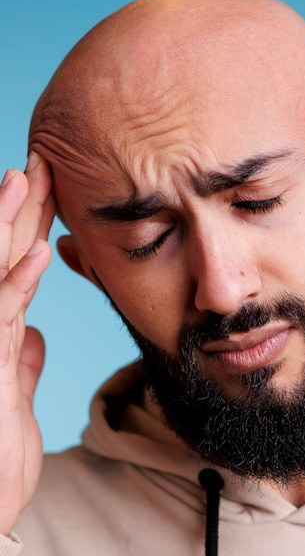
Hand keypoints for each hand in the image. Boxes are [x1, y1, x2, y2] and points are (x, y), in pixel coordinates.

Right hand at [0, 153, 54, 535]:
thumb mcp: (13, 397)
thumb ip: (20, 360)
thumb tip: (34, 333)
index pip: (15, 265)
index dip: (30, 224)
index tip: (48, 186)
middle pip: (2, 256)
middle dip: (20, 206)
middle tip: (39, 158)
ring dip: (9, 225)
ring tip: (26, 177)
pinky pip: (1, 318)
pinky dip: (16, 282)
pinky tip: (36, 251)